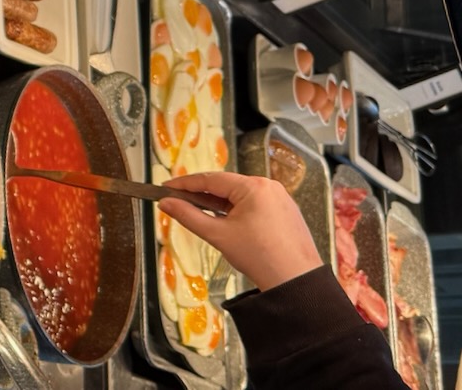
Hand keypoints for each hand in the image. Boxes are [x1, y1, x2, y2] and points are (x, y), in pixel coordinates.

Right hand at [159, 171, 322, 290]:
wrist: (296, 282)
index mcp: (253, 186)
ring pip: (240, 195)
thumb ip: (188, 216)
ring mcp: (280, 198)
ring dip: (219, 203)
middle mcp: (269, 186)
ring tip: (200, 213)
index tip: (166, 188)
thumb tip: (166, 204)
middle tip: (179, 201)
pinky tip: (226, 221)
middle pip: (226, 185)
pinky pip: (254, 204)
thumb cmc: (260, 257)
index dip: (184, 184)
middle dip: (201, 194)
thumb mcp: (218, 235)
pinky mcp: (285, 211)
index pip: (210, 179)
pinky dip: (237, 210)